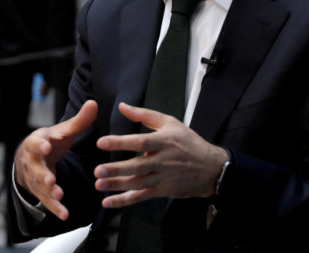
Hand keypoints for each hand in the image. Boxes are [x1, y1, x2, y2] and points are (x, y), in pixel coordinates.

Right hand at [14, 100, 97, 219]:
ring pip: (39, 187)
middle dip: (42, 174)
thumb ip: (78, 121)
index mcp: (37, 143)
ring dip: (49, 192)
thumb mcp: (62, 131)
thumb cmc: (50, 142)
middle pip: (35, 168)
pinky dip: (55, 208)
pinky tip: (65, 215)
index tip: (46, 146)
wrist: (29, 158)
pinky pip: (46, 201)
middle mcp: (32, 162)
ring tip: (59, 195)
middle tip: (50, 179)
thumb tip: (94, 103)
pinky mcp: (40, 192)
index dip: (40, 144)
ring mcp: (34, 178)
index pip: (35, 143)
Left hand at [94, 102, 227, 208]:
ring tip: (99, 184)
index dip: (121, 142)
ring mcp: (163, 178)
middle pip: (138, 165)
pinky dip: (125, 201)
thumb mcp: (170, 123)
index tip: (102, 142)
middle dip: (117, 169)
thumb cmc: (189, 142)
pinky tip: (108, 202)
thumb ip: (144, 115)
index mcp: (164, 141)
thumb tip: (122, 106)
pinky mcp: (163, 191)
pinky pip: (141, 197)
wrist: (211, 167)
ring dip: (117, 185)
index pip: (140, 142)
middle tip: (98, 170)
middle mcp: (163, 160)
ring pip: (138, 183)